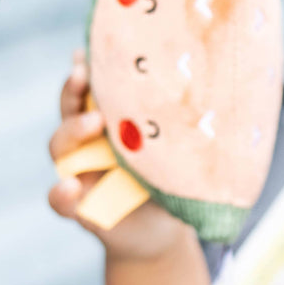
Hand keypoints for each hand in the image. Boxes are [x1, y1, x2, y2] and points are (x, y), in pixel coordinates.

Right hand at [47, 50, 191, 261]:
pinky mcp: (79, 207)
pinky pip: (60, 200)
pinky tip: (70, 187)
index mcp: (114, 122)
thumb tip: (223, 95)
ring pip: (61, 146)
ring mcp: (81, 172)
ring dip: (72, 131)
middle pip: (71, 108)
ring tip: (94, 123)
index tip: (89, 50)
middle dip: (74, 89)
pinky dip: (60, 194)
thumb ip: (188, 131)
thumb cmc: (176, 186)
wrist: (164, 233)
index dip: (87, 68)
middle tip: (86, 75)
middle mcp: (91, 142)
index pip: (94, 89)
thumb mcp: (183, 154)